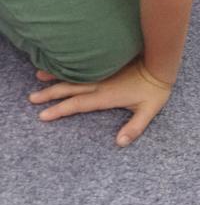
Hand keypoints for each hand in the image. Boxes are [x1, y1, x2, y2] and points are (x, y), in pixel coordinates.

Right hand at [28, 59, 171, 146]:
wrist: (162, 61)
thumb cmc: (156, 88)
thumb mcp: (149, 111)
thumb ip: (135, 127)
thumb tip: (120, 143)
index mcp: (106, 96)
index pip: (78, 104)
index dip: (60, 110)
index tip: (43, 115)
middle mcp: (101, 83)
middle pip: (70, 89)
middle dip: (50, 94)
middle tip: (32, 98)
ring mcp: (103, 72)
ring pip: (74, 74)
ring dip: (56, 76)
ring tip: (38, 76)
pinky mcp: (107, 62)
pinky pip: (84, 64)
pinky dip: (71, 64)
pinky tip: (61, 62)